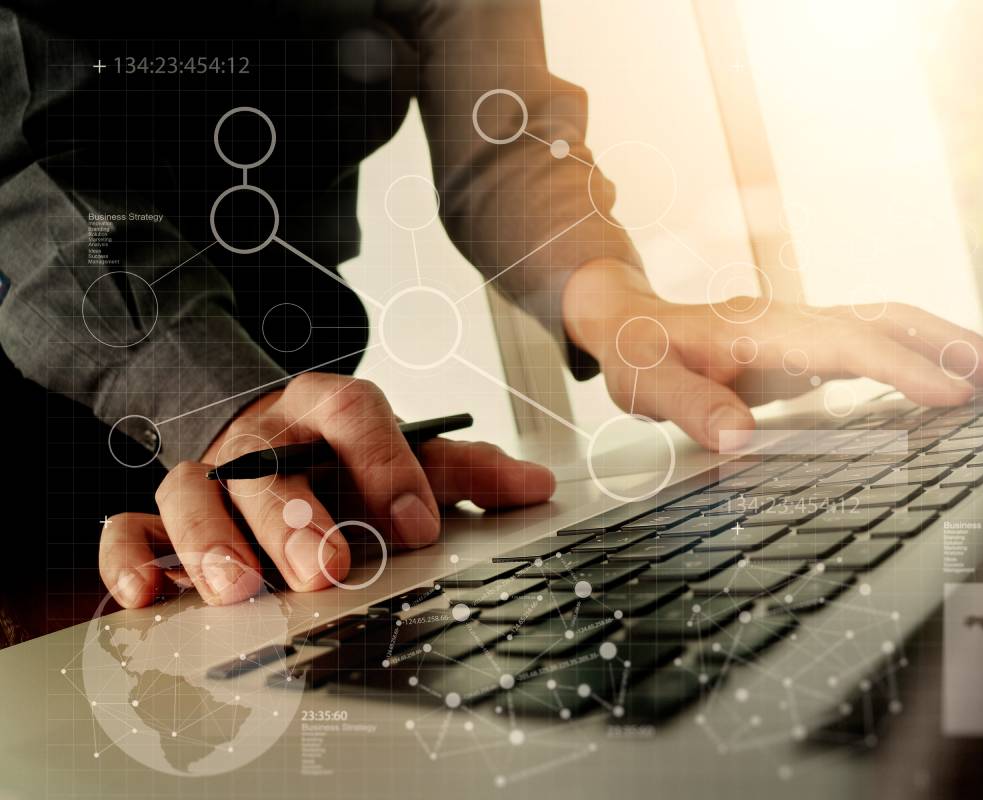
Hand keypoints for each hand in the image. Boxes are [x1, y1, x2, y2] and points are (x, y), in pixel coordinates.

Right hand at [99, 373, 554, 607]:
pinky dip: (131, 559)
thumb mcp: (406, 457)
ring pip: (190, 491)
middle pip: (268, 463)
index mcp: (324, 409)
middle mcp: (261, 436)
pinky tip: (150, 596)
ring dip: (212, 541)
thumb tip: (537, 487)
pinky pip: (129, 527)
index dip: (387, 464)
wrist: (270, 438)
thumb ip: (465, 473)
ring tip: (240, 590)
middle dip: (295, 517)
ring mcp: (207, 473)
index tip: (418, 526)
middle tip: (325, 568)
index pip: (353, 412)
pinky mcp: (162, 515)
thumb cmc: (344, 458)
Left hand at [563, 259, 982, 450]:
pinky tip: (944, 385)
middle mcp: (795, 319)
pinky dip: (919, 356)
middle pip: (889, 319)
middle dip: (953, 345)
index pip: (848, 345)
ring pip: (891, 324)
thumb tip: (739, 436)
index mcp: (763, 328)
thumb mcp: (646, 384)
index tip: (954, 399)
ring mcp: (806, 327)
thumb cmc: (639, 354)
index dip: (903, 370)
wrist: (629, 321)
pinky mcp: (810, 343)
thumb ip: (688, 406)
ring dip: (947, 345)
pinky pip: (877, 341)